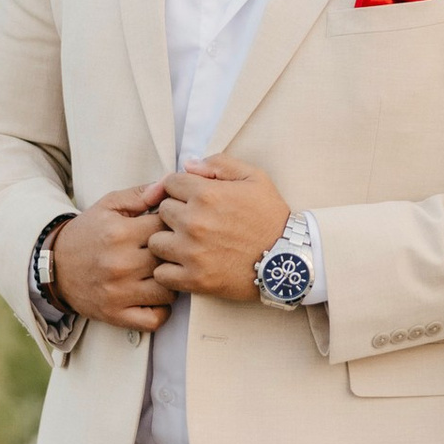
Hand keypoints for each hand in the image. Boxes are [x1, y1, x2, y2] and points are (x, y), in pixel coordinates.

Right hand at [50, 186, 173, 333]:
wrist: (54, 267)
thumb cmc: (88, 233)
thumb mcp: (108, 206)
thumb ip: (139, 195)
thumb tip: (167, 186)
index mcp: (119, 233)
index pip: (166, 226)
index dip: (174, 226)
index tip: (171, 228)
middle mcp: (120, 264)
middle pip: (171, 258)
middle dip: (176, 254)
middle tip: (171, 252)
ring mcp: (119, 292)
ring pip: (169, 290)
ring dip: (172, 283)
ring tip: (162, 274)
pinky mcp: (116, 315)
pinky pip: (155, 319)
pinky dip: (161, 312)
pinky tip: (155, 298)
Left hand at [150, 156, 291, 302]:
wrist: (288, 260)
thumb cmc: (271, 217)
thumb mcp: (255, 178)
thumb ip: (220, 164)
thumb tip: (188, 164)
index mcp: (207, 194)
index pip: (169, 183)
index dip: (179, 190)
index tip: (190, 200)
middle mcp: (194, 221)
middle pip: (161, 211)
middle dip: (174, 214)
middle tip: (193, 223)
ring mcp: (192, 252)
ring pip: (156, 242)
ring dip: (168, 242)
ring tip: (186, 246)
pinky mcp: (195, 279)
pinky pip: (162, 273)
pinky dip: (169, 271)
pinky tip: (184, 267)